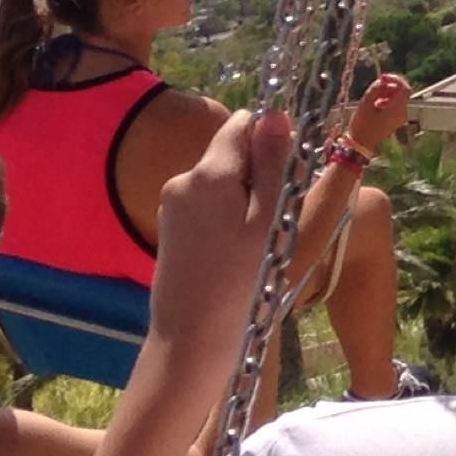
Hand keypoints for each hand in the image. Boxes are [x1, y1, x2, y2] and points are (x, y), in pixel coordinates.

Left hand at [145, 106, 290, 360]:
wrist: (191, 340)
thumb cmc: (242, 282)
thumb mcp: (270, 219)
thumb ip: (273, 164)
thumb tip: (276, 114)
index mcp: (209, 172)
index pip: (243, 123)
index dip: (270, 141)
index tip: (286, 179)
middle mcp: (183, 179)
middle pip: (231, 153)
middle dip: (258, 175)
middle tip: (275, 221)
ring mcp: (171, 205)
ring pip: (220, 182)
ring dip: (243, 201)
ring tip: (255, 246)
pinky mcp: (170, 229)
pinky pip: (206, 206)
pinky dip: (225, 220)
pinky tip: (234, 256)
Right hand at [339, 70, 413, 155]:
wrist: (361, 143)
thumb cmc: (362, 125)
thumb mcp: (365, 103)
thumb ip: (375, 89)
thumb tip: (383, 80)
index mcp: (397, 110)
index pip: (404, 88)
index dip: (394, 79)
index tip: (381, 77)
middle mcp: (403, 113)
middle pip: (401, 92)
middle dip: (389, 86)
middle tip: (375, 88)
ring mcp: (401, 117)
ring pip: (398, 97)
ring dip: (387, 93)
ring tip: (373, 99)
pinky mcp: (397, 119)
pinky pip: (396, 104)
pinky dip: (387, 100)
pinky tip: (376, 105)